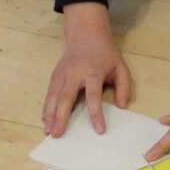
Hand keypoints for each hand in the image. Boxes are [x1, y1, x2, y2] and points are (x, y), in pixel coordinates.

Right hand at [43, 4, 132, 133]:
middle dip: (61, 117)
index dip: (96, 114)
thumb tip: (122, 106)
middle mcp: (75, 74)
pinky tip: (44, 120)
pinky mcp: (55, 75)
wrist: (87, 35)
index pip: (94, 96)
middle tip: (58, 134)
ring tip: (48, 131)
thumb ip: (124, 87)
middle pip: (66, 97)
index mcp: (93, 72)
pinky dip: (46, 107)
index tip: (99, 130)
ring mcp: (62, 74)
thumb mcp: (121, 67)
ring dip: (50, 115)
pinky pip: (49, 93)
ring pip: (54, 96)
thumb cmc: (105, 55)